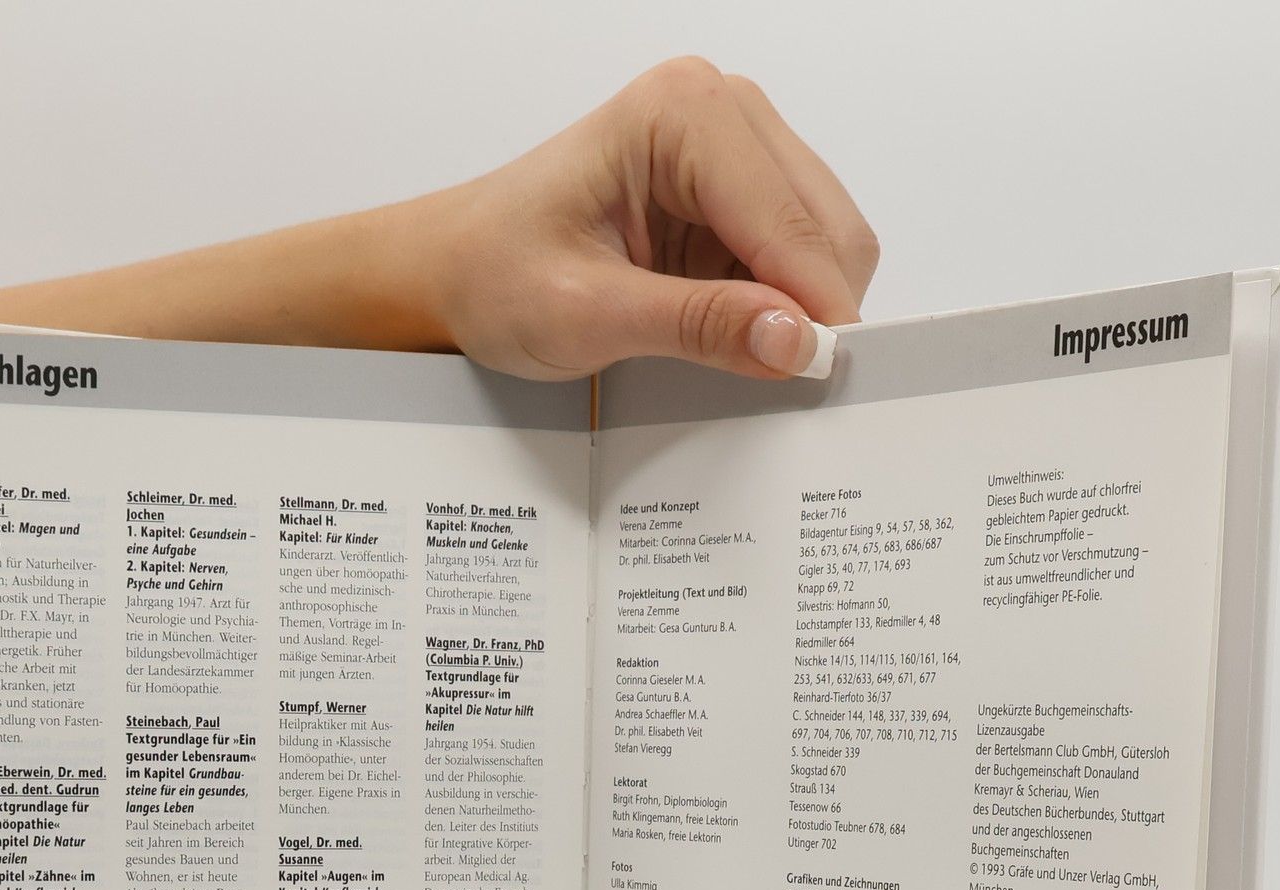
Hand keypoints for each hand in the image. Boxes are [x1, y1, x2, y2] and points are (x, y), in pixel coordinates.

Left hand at [422, 57, 877, 380]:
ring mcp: (734, 150)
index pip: (788, 219)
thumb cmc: (495, 274)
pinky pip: (794, 258)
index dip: (815, 306)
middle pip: (826, 225)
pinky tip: (737, 337)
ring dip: (801, 310)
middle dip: (817, 309)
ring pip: (823, 242)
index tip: (822, 380)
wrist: (453, 272)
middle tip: (790, 384)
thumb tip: (794, 341)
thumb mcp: (588, 314)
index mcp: (683, 114)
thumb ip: (696, 326)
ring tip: (745, 360)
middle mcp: (720, 113)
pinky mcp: (734, 195)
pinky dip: (782, 306)